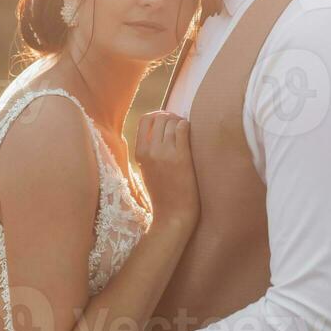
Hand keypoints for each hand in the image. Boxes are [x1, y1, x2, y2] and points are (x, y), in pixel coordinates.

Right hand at [135, 111, 198, 229]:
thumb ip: (149, 151)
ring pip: (172, 121)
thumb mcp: (147, 170)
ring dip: (180, 121)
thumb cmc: (163, 194)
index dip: (158, 115)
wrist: (173, 215)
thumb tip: (159, 131)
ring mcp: (165, 154)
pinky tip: (190, 132)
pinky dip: (187, 126)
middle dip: (171, 117)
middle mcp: (150, 151)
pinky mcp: (180, 157)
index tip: (168, 121)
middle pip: (160, 117)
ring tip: (187, 130)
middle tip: (180, 124)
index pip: (145, 120)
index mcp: (140, 154)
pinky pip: (183, 129)